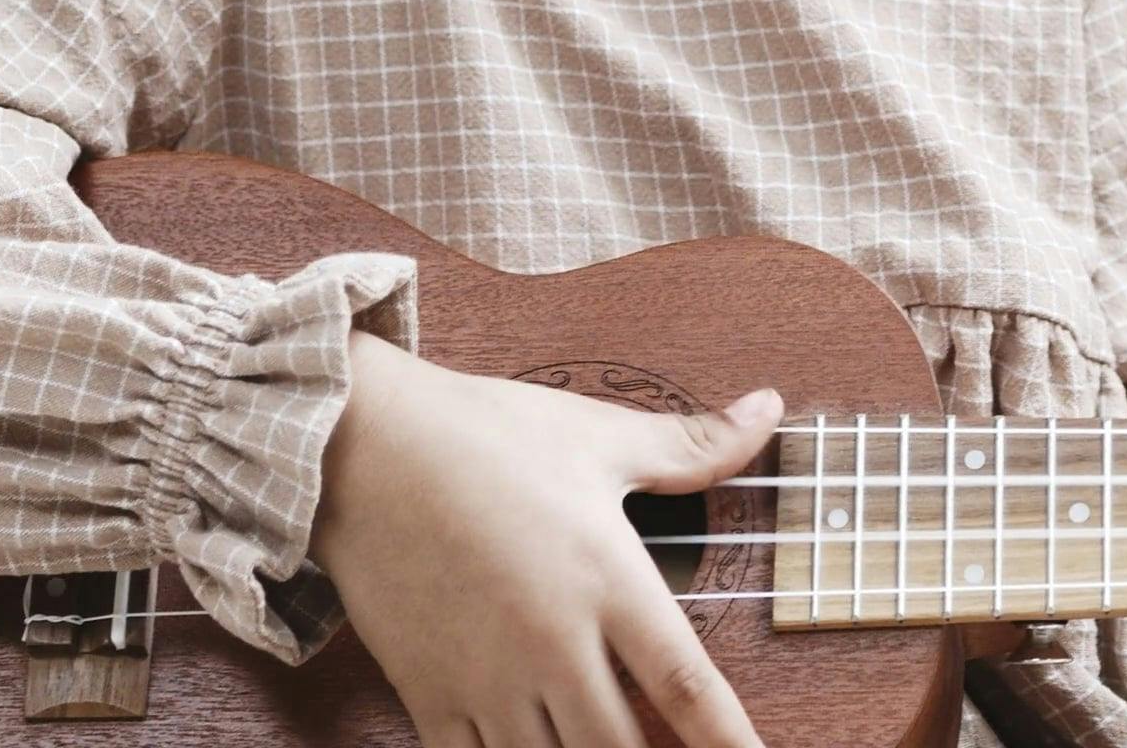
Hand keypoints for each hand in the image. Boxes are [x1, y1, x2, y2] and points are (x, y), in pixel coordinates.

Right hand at [313, 331, 781, 747]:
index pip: (687, 686)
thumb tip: (769, 412)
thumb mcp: (597, 436)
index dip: (730, 741)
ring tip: (598, 747)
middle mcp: (551, 641)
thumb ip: (691, 446)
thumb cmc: (482, 435)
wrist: (357, 446)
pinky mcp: (430, 693)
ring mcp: (487, 676)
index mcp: (606, 579)